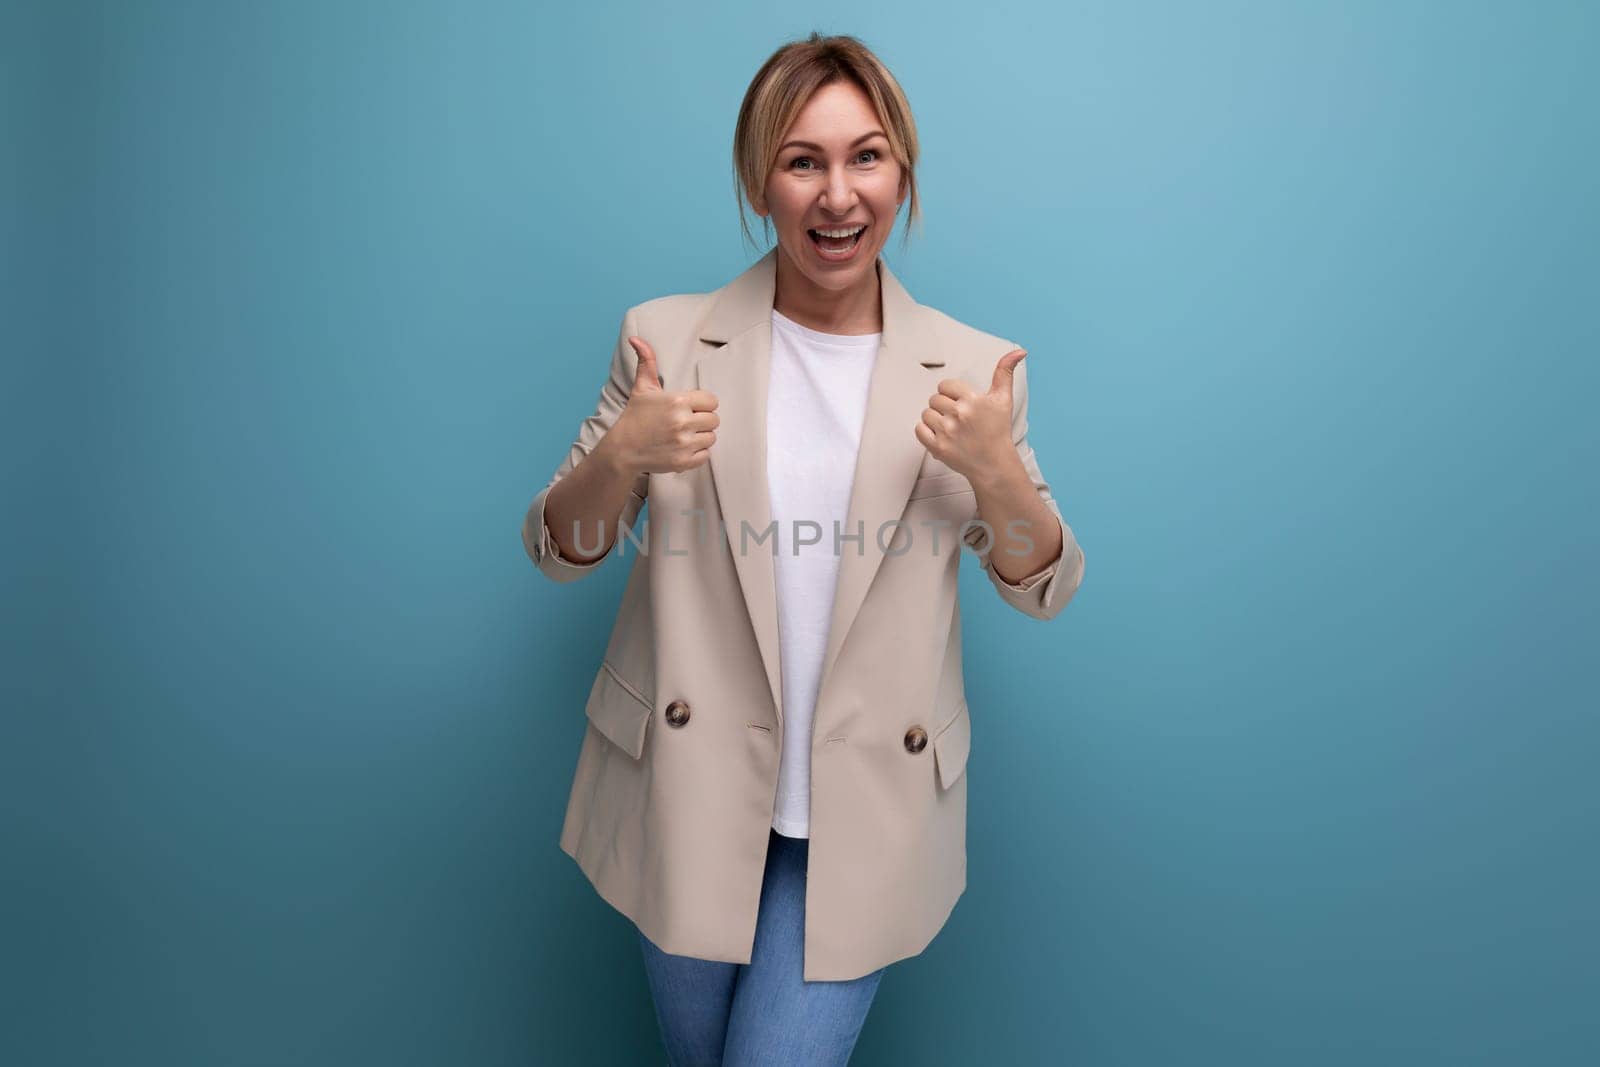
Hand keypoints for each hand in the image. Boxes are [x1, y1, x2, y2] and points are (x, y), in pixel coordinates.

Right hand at [605, 336, 720, 474]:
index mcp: (677, 401)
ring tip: (684, 435)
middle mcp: (683, 422)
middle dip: (702, 420)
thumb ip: (646, 361)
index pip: (711, 401)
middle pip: (714, 419)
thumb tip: (635, 339)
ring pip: (711, 437)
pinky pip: (706, 455)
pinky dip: (698, 453)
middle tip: (687, 422)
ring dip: (701, 436)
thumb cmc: (635, 417)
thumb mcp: (642, 388)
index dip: (702, 404)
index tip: (690, 408)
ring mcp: (684, 443)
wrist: (623, 449)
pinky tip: (683, 448)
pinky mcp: (684, 461)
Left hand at [912, 349, 1026, 481]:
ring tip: (950, 427)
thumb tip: (1019, 351)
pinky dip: (925, 431)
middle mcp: (959, 414)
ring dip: (934, 419)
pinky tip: (939, 434)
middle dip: (943, 407)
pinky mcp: (938, 447)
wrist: (994, 464)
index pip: (945, 385)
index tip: (960, 403)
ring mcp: (947, 431)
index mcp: (972, 399)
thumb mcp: (1003, 399)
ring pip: (926, 413)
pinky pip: (919, 429)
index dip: (951, 394)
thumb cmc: (998, 431)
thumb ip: (1005, 372)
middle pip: (934, 399)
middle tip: (957, 418)